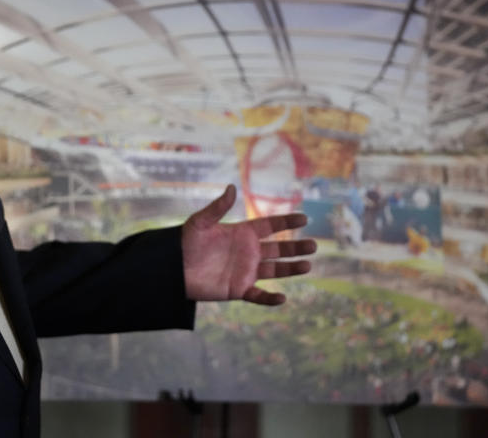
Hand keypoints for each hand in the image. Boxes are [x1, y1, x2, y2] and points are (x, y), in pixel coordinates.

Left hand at [181, 184, 315, 305]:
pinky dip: (270, 298)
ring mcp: (245, 271)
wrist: (173, 268)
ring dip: (291, 269)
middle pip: (278, 249)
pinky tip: (282, 298)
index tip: (304, 219)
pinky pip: (258, 295)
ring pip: (275, 270)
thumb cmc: (184, 242)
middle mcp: (248, 252)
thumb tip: (232, 187)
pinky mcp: (238, 289)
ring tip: (308, 266)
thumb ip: (218, 207)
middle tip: (314, 245)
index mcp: (242, 233)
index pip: (270, 226)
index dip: (286, 223)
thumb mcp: (200, 222)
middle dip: (296, 247)